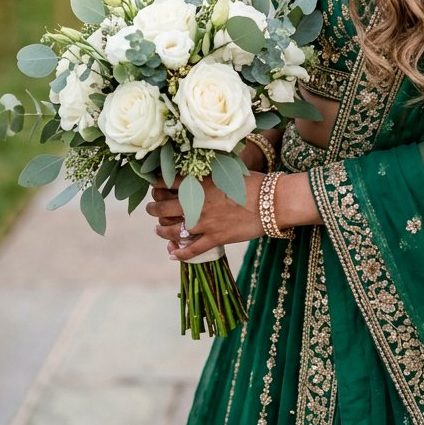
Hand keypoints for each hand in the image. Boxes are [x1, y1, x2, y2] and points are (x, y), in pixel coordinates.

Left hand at [147, 172, 265, 260]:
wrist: (273, 201)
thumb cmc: (255, 182)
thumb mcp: (228, 171)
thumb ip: (210, 173)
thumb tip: (199, 170)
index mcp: (200, 183)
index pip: (167, 182)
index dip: (156, 183)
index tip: (153, 185)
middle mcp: (197, 203)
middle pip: (163, 207)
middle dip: (153, 208)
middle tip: (151, 208)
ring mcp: (205, 223)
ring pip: (172, 230)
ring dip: (161, 231)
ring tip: (158, 229)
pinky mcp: (215, 239)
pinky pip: (191, 250)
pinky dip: (179, 254)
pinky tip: (172, 254)